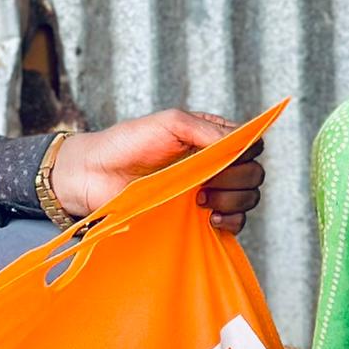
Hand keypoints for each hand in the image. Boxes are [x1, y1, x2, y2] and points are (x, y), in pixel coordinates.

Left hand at [49, 110, 264, 233]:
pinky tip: (209, 219)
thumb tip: (240, 143)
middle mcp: (214, 164)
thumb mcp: (169, 123)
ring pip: (248, 198)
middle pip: (254, 173)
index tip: (225, 158)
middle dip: (237, 178)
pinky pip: (234, 224)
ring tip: (201, 200)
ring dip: (233, 200)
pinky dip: (231, 222)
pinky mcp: (198, 218)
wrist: (94, 176)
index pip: (251, 144)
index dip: (246, 151)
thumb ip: (206, 130)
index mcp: (210, 137)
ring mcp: (208, 192)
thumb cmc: (126, 143)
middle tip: (207, 182)